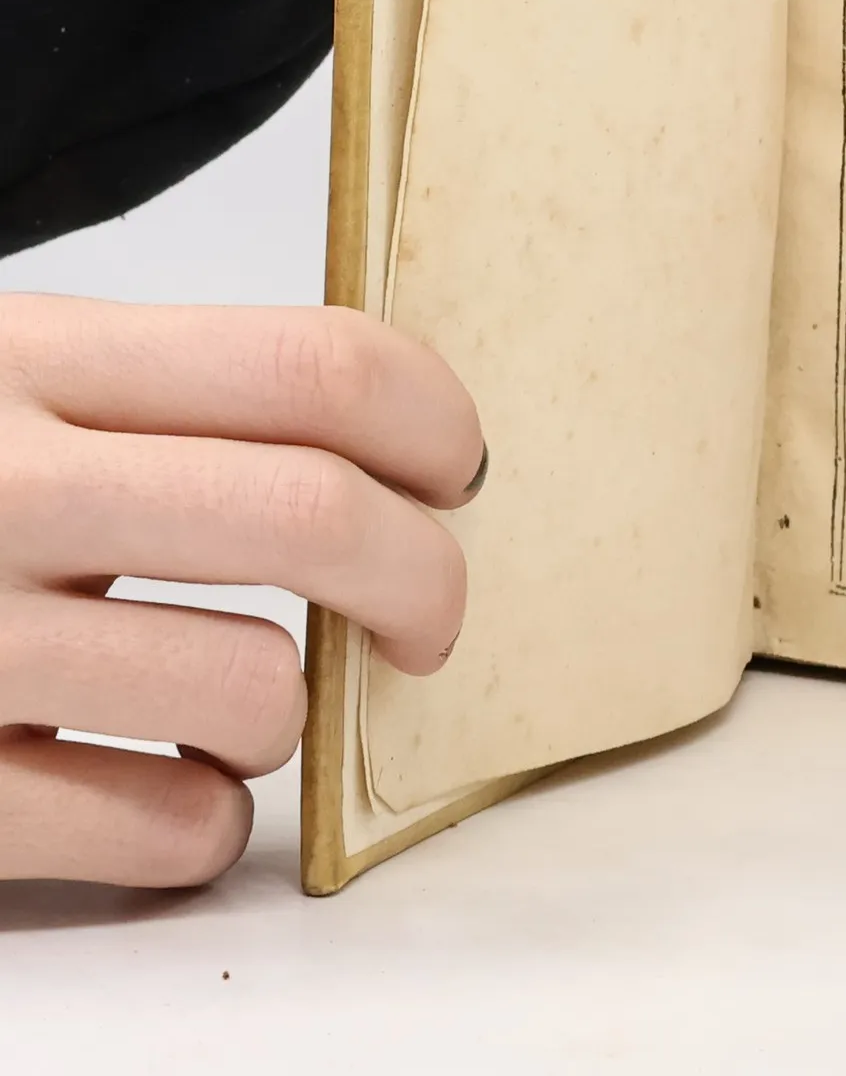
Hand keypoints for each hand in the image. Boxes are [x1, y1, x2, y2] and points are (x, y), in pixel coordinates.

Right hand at [0, 297, 482, 887]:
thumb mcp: (11, 383)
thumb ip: (170, 397)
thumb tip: (396, 447)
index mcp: (33, 360)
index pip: (314, 362)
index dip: (433, 423)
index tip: (456, 476)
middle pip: (315, 512)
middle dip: (424, 577)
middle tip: (424, 616)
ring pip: (253, 690)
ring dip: (291, 714)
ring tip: (244, 705)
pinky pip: (160, 830)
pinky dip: (203, 825)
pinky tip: (163, 790)